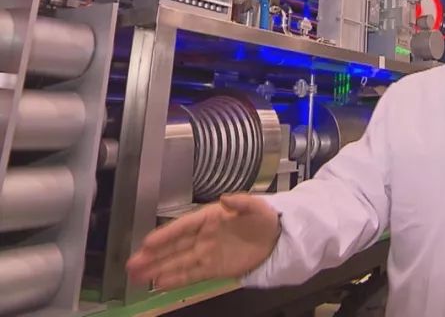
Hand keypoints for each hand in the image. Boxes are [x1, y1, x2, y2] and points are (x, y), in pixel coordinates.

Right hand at [126, 193, 280, 289]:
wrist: (277, 237)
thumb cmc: (263, 217)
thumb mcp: (255, 206)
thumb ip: (241, 202)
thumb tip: (225, 198)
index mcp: (209, 218)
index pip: (182, 227)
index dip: (164, 235)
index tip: (146, 243)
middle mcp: (203, 236)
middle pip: (174, 247)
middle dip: (152, 256)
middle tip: (131, 264)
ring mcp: (206, 253)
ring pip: (178, 262)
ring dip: (158, 269)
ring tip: (137, 277)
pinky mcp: (214, 268)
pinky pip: (191, 274)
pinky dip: (176, 279)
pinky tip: (159, 283)